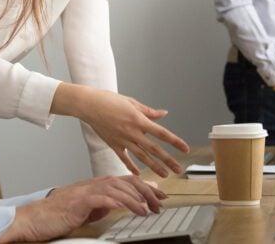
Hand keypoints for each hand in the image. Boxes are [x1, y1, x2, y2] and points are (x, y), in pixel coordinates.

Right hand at [0, 175, 166, 242]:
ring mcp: (86, 191)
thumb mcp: (88, 208)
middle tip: (160, 202)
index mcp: (96, 185)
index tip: (160, 195)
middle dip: (146, 190)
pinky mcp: (80, 201)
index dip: (145, 186)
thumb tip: (123, 204)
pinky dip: (121, 202)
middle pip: (126, 181)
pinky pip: (105, 199)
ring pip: (118, 188)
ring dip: (137, 198)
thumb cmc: (58, 214)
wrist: (35, 217)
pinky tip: (131, 208)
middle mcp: (93, 184)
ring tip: (148, 208)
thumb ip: (105, 204)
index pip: (125, 181)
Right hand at [52, 84, 189, 176]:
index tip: (185, 149)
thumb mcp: (132, 102)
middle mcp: (132, 132)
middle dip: (168, 160)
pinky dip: (131, 166)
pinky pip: (124, 158)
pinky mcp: (113, 144)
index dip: (175, 142)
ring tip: (165, 174)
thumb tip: (163, 114)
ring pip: (141, 156)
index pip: (161, 133)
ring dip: (154, 166)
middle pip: (154, 149)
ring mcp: (122, 140)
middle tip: (179, 169)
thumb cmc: (109, 100)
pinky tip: (138, 173)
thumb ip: (148, 111)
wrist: (88, 105)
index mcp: (139, 120)